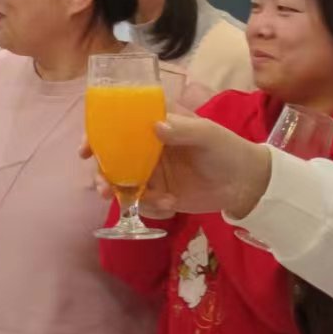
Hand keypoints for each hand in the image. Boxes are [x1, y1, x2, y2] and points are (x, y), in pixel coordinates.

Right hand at [106, 112, 273, 220]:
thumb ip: (182, 130)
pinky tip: (170, 206)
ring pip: (123, 183)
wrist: (246, 184)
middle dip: (102, 173)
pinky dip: (150, 207)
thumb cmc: (227, 149)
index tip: (85, 150)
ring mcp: (152, 173)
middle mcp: (147, 149)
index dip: (97, 135)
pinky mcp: (159, 195)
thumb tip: (156, 127)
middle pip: (113, 158)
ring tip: (129, 203)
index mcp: (155, 127)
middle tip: (102, 188)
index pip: (118, 126)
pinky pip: (142, 203)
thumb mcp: (208, 134)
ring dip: (120, 194)